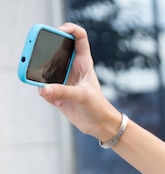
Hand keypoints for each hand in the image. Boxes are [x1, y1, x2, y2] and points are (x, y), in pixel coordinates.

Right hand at [38, 22, 119, 141]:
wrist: (99, 125)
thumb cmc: (98, 107)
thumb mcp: (83, 96)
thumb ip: (63, 91)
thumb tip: (43, 88)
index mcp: (83, 62)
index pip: (78, 37)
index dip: (69, 29)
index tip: (58, 31)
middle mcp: (72, 68)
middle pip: (55, 50)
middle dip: (44, 50)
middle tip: (36, 55)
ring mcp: (64, 79)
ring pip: (45, 68)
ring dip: (40, 74)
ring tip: (46, 85)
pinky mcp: (57, 92)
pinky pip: (44, 87)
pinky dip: (44, 92)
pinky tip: (55, 101)